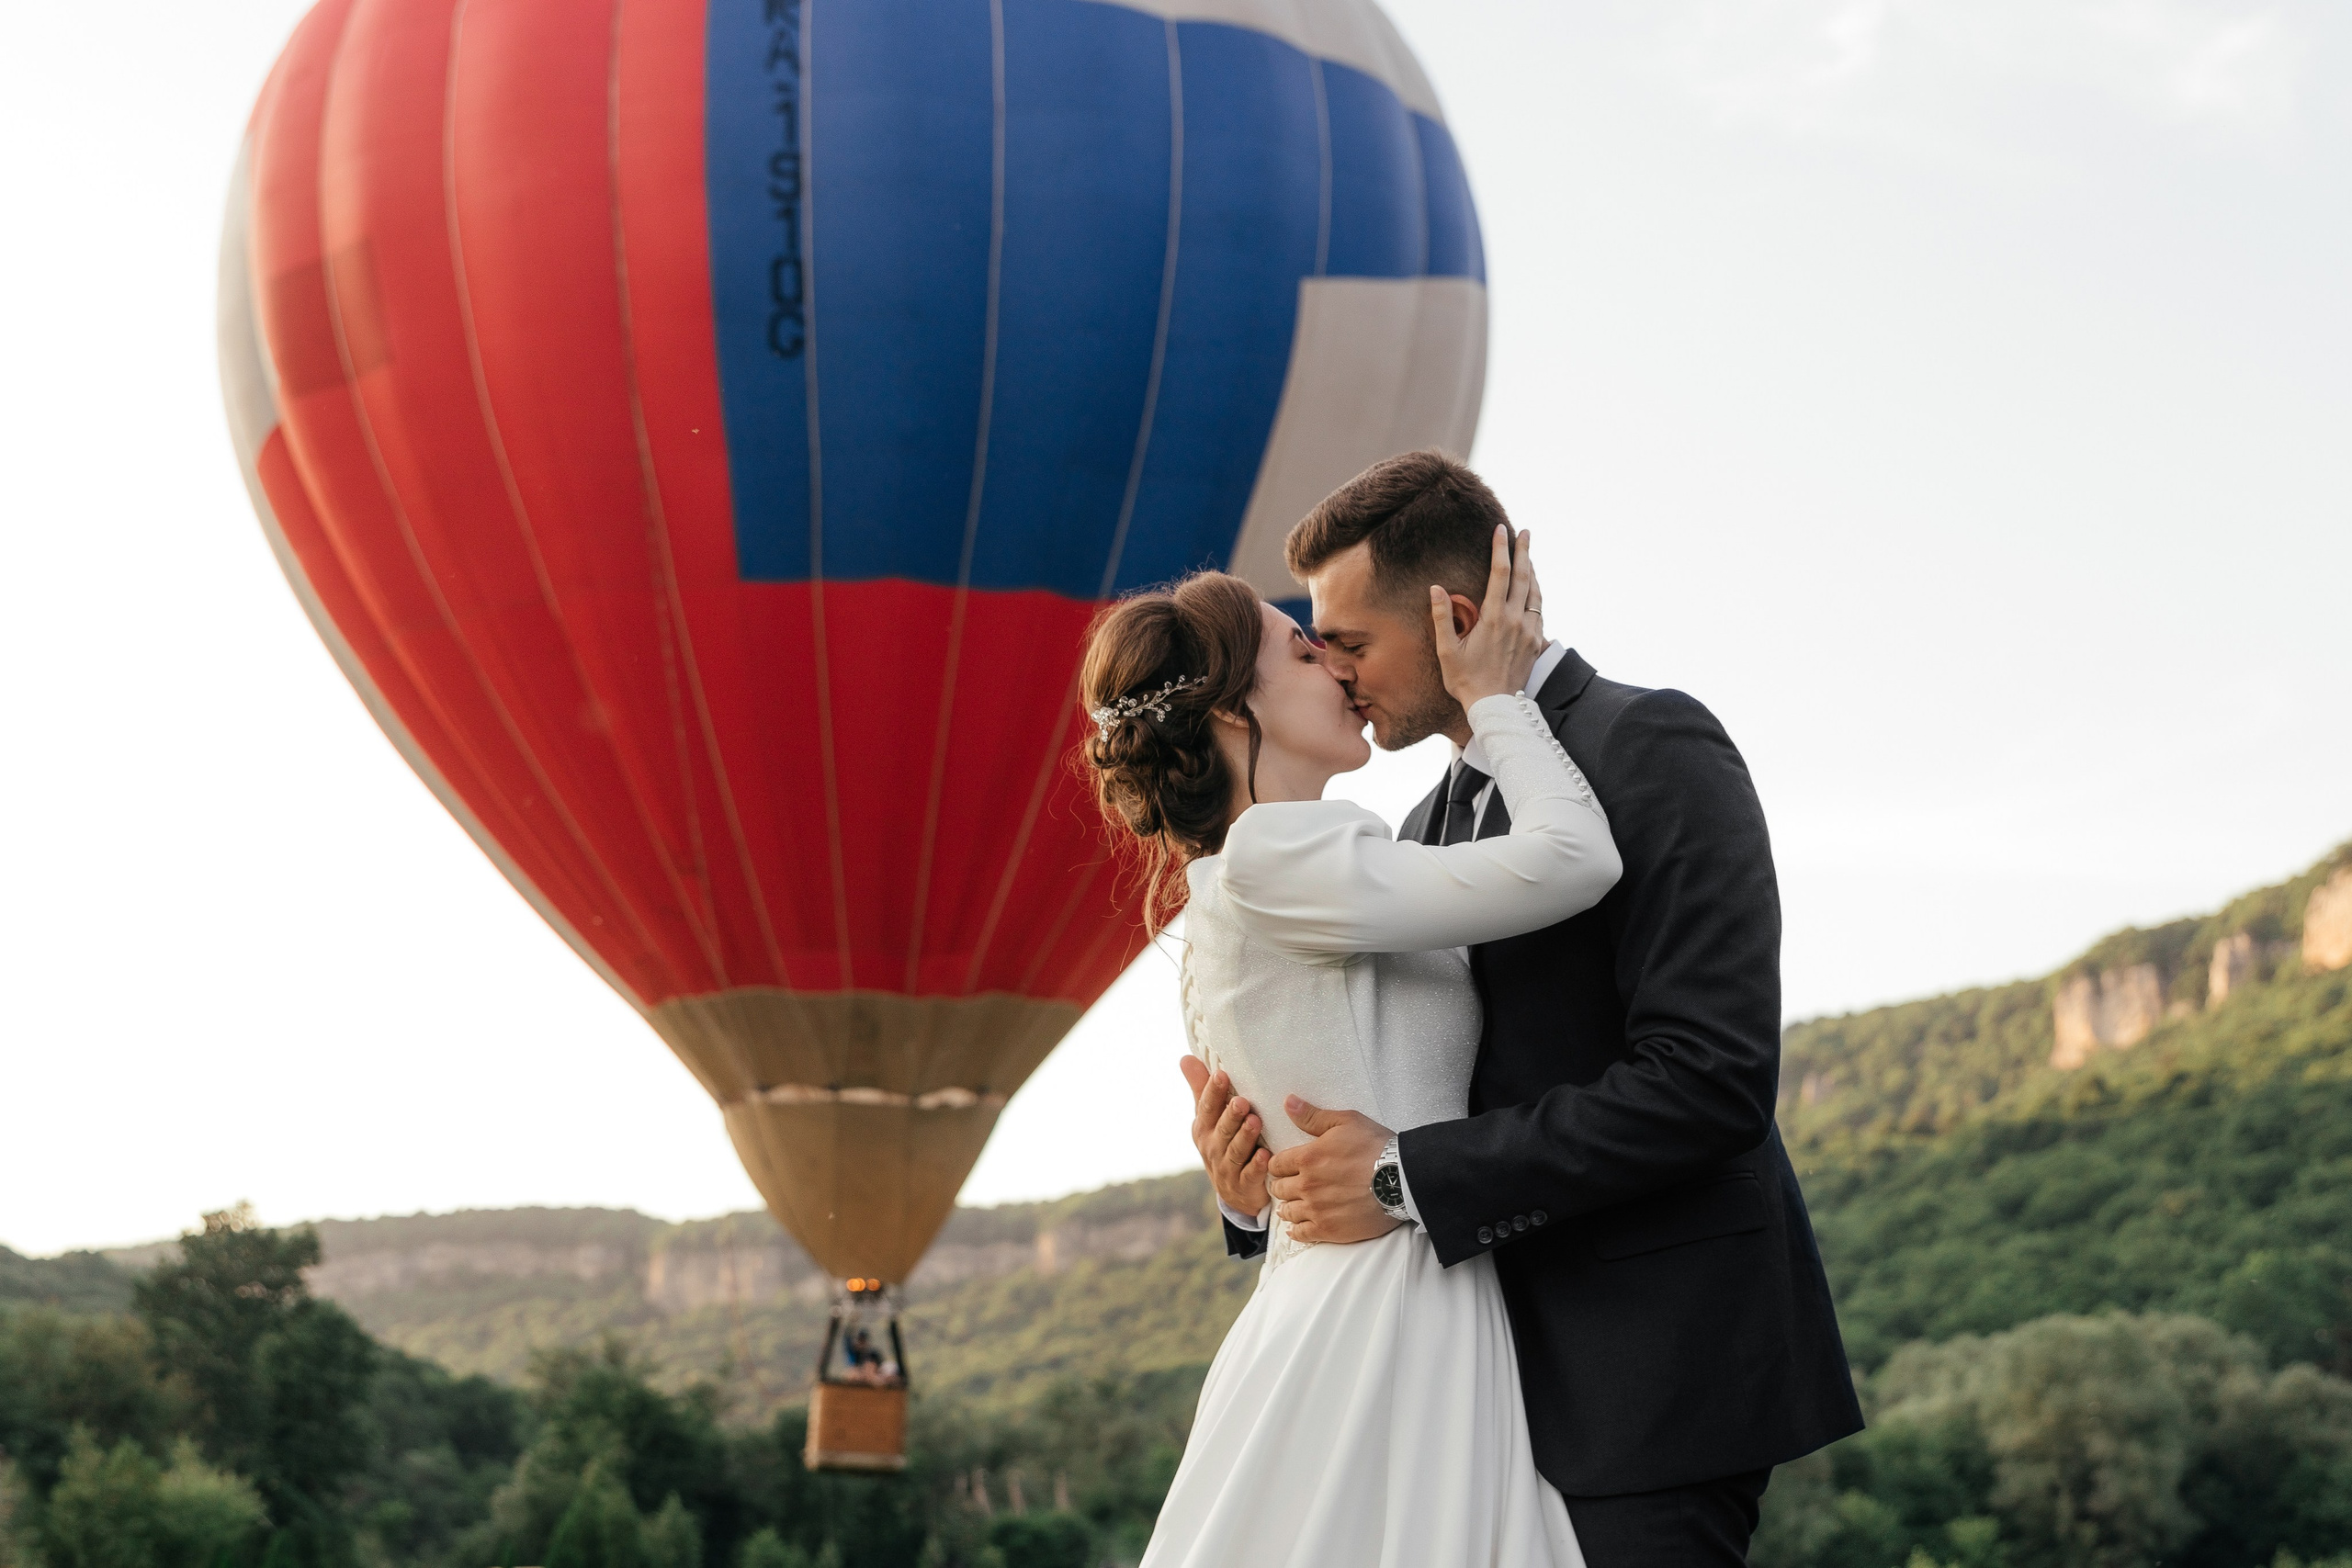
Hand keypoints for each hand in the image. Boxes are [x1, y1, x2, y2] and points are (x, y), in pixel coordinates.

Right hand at [1180, 1057, 1270, 1218]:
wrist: (1234, 1192)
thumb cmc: (1223, 1144)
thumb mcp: (1210, 1119)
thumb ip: (1202, 1090)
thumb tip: (1186, 1058)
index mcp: (1204, 1128)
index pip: (1207, 1108)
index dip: (1213, 1092)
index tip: (1221, 1074)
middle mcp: (1212, 1147)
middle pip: (1222, 1129)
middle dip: (1231, 1115)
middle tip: (1242, 1101)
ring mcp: (1226, 1168)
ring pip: (1235, 1151)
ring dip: (1245, 1137)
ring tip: (1255, 1122)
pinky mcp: (1243, 1186)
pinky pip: (1250, 1175)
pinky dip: (1257, 1166)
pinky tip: (1266, 1156)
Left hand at [1266, 1096, 1399, 1244]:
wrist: (1401, 1179)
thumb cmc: (1376, 1147)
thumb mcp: (1346, 1122)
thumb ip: (1313, 1116)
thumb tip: (1289, 1102)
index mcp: (1307, 1158)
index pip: (1277, 1164)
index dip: (1279, 1165)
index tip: (1285, 1167)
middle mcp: (1306, 1185)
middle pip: (1279, 1188)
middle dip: (1282, 1185)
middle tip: (1289, 1185)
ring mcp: (1316, 1209)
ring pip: (1287, 1211)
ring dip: (1287, 1207)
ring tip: (1292, 1205)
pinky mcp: (1329, 1229)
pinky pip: (1301, 1234)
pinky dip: (1296, 1230)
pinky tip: (1297, 1227)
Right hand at [1431, 524, 1544, 709]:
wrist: (1496, 706)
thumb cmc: (1466, 680)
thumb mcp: (1447, 650)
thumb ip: (1442, 617)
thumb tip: (1435, 588)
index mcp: (1494, 618)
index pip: (1500, 573)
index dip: (1501, 549)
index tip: (1500, 530)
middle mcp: (1515, 620)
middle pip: (1524, 576)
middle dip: (1524, 551)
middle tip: (1525, 531)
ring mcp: (1529, 631)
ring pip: (1534, 592)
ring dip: (1532, 570)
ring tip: (1529, 555)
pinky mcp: (1536, 642)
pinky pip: (1538, 610)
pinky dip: (1535, 593)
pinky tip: (1531, 589)